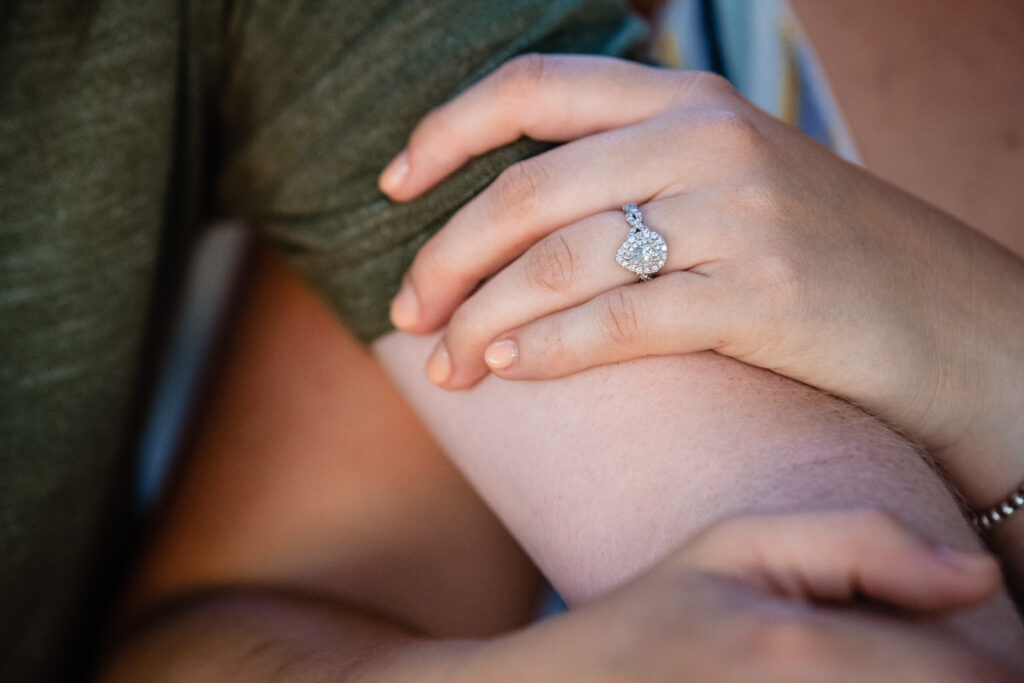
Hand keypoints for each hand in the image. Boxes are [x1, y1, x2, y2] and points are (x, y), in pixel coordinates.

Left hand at [379, 55, 1023, 503]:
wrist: (946, 322)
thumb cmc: (818, 256)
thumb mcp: (730, 179)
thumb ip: (634, 172)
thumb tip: (510, 216)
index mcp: (687, 99)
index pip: (531, 89)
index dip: (444, 134)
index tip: (392, 188)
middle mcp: (706, 139)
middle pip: (523, 192)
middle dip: (443, 259)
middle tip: (406, 314)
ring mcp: (738, 213)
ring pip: (557, 265)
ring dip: (480, 322)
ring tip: (449, 368)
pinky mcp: (761, 293)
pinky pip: (618, 322)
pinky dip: (547, 351)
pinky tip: (509, 374)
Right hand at [460, 511, 1013, 680]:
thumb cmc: (648, 622)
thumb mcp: (734, 547)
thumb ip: (863, 544)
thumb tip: (981, 577)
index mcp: (801, 652)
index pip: (973, 674)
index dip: (990, 663)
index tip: (953, 644)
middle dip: (951, 679)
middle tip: (892, 654)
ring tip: (847, 665)